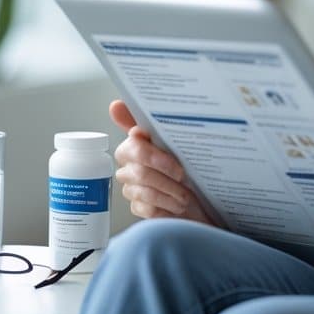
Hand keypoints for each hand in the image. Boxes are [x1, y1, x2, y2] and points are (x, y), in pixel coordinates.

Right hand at [109, 101, 217, 224]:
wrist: (198, 196)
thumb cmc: (185, 165)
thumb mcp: (175, 140)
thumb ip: (149, 123)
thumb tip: (116, 105)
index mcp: (133, 146)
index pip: (134, 148)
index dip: (154, 155)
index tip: (175, 163)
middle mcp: (128, 167)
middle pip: (141, 172)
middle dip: (167, 176)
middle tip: (184, 176)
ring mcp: (131, 189)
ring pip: (146, 192)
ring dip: (171, 192)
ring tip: (186, 193)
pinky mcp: (137, 207)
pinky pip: (148, 208)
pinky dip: (167, 207)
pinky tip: (178, 205)